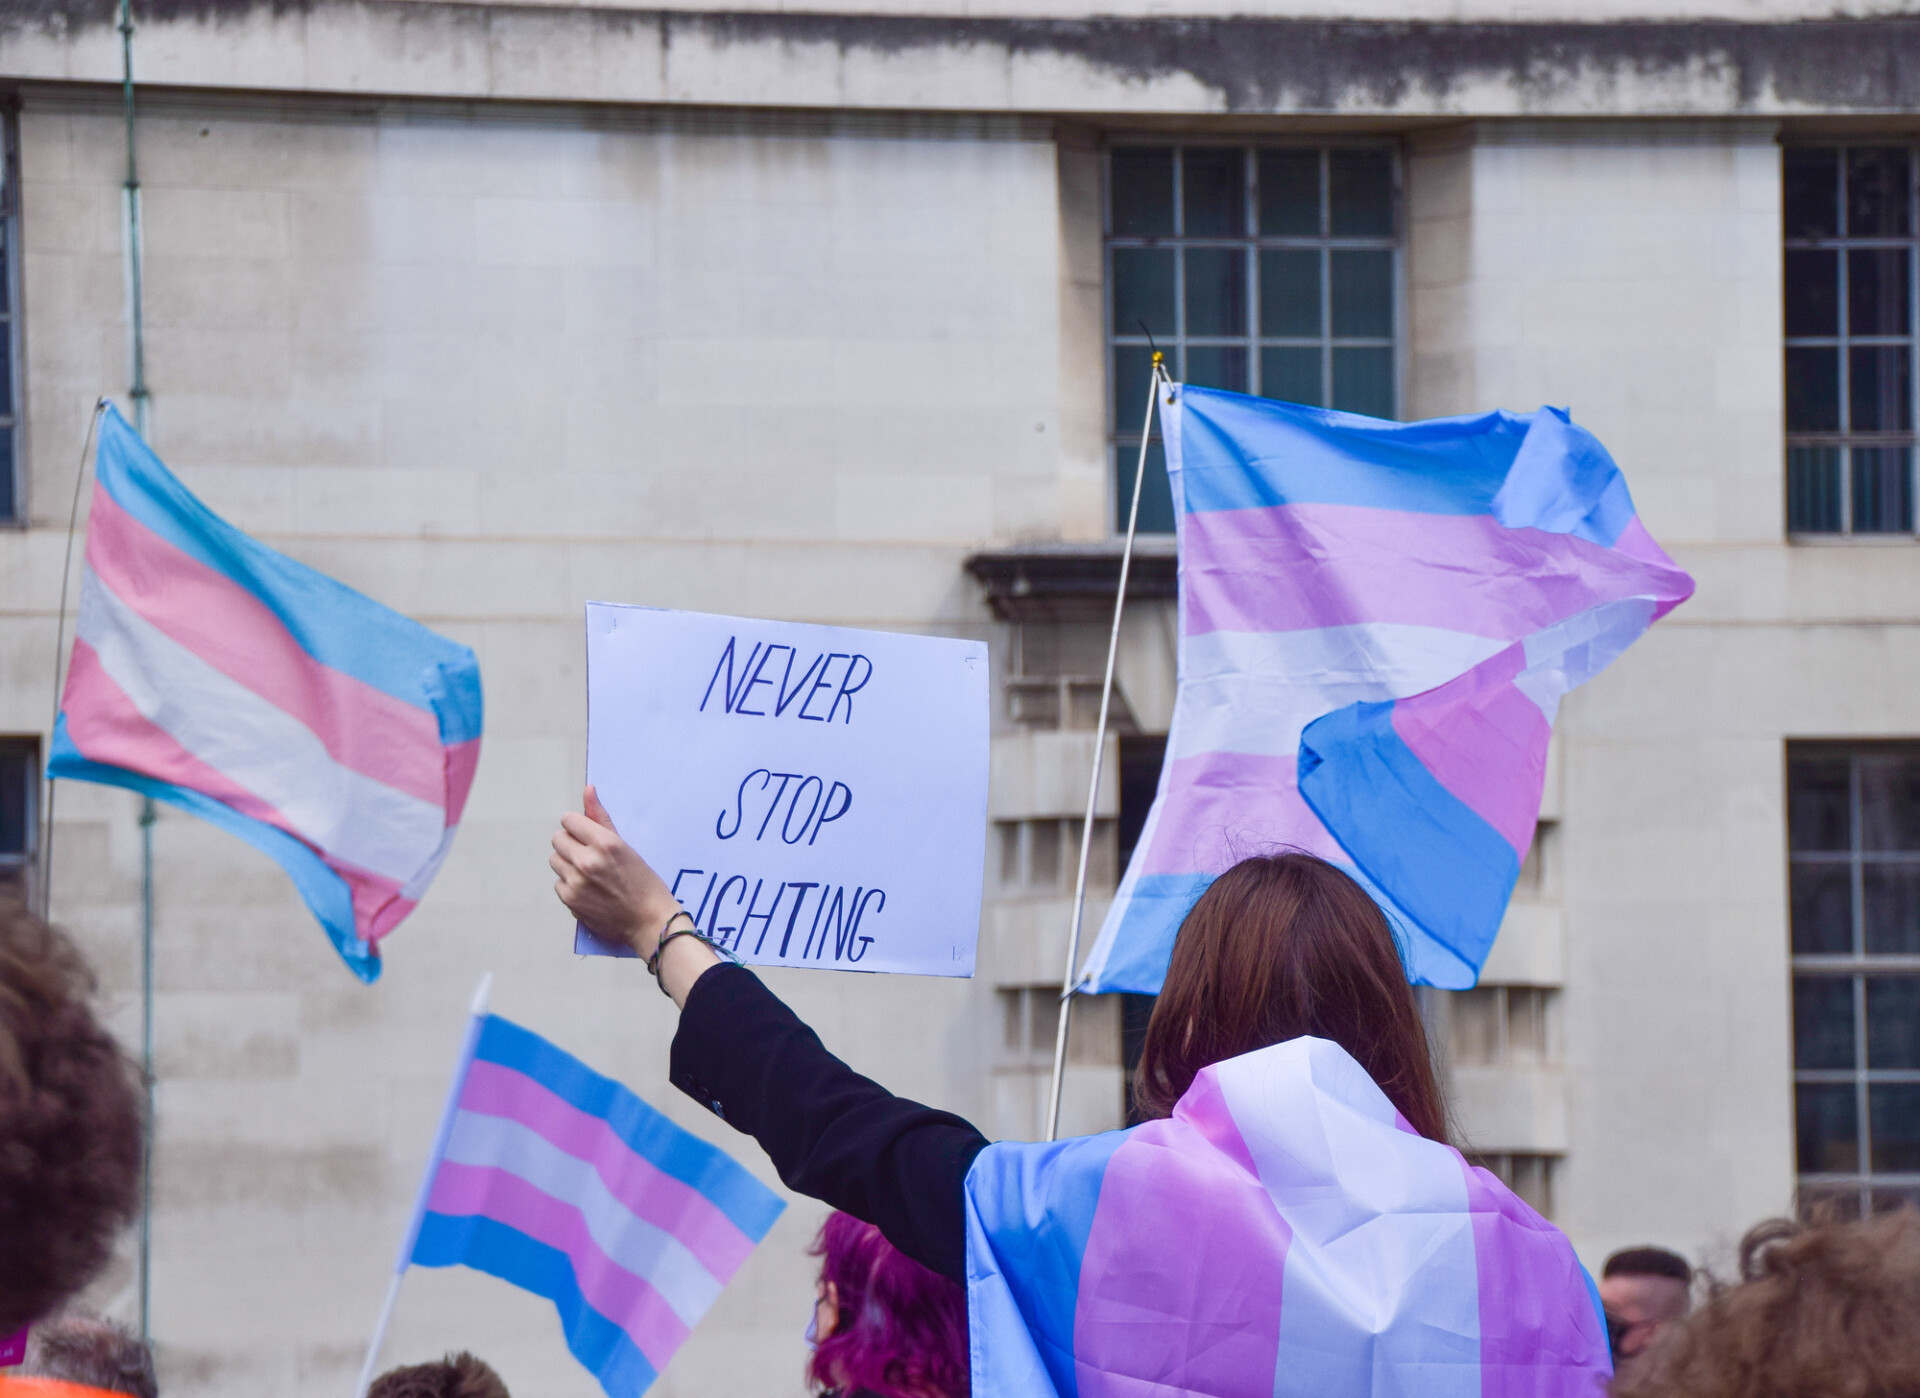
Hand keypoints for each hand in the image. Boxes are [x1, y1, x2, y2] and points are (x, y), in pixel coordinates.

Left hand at [550, 787, 681, 958]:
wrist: (649, 921)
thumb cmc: (644, 882)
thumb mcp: (625, 846)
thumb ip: (601, 818)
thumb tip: (588, 789)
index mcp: (605, 843)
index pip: (569, 820)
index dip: (578, 827)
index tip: (589, 836)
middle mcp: (587, 860)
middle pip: (558, 839)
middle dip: (571, 844)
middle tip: (590, 856)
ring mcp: (576, 882)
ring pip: (555, 860)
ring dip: (568, 864)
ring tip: (589, 874)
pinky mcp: (570, 900)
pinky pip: (559, 883)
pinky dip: (570, 885)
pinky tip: (589, 890)